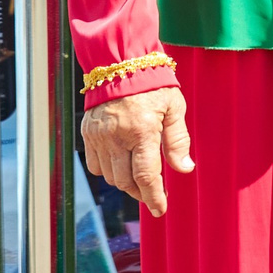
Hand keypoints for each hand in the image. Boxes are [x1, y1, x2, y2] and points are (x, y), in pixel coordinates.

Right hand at [80, 85, 193, 216]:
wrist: (121, 63)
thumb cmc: (154, 84)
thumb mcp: (174, 108)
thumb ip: (178, 141)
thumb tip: (184, 169)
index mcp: (141, 131)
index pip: (146, 176)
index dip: (154, 197)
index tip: (160, 210)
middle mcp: (116, 138)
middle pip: (125, 181)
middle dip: (140, 192)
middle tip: (153, 193)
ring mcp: (98, 136)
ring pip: (109, 176)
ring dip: (124, 182)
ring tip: (139, 178)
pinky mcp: (87, 133)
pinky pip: (94, 164)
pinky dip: (108, 170)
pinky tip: (121, 164)